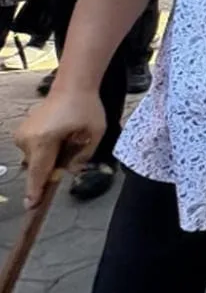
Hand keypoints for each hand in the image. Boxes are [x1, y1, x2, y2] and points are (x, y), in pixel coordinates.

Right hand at [14, 90, 105, 208]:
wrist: (72, 86)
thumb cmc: (86, 108)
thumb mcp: (95, 133)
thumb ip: (83, 156)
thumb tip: (69, 172)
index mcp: (45, 139)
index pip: (39, 171)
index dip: (36, 190)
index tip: (31, 205)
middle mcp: (28, 138)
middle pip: (38, 167)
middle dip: (53, 166)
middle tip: (71, 145)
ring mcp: (22, 134)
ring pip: (36, 160)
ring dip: (50, 157)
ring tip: (67, 136)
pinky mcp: (22, 131)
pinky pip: (33, 150)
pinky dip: (45, 149)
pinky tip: (59, 135)